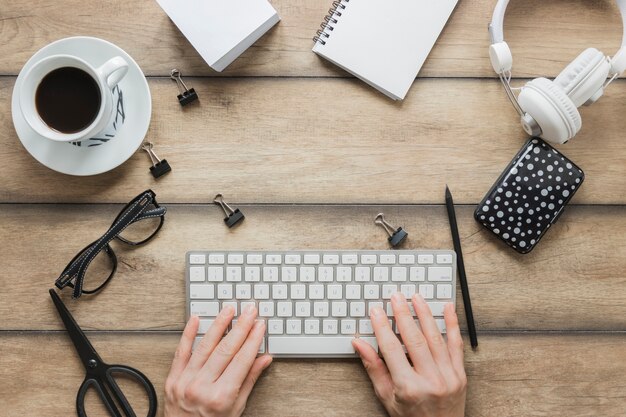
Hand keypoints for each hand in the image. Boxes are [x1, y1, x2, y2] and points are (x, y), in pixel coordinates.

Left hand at [164, 306, 271, 416]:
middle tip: (249, 311)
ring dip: (219, 325)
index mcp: (220, 398)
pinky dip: (188, 334)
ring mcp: (184, 382)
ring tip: (229, 310)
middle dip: (241, 327)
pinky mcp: (172, 379)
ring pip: (205, 346)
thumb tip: (264, 359)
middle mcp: (201, 388)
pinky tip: (196, 319)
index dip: (253, 340)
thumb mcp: (236, 409)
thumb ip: (248, 381)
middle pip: (226, 350)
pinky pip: (181, 352)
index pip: (242, 361)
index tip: (260, 326)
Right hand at [352, 293, 465, 416]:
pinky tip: (448, 308)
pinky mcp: (460, 375)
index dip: (382, 327)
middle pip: (414, 339)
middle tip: (395, 297)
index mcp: (409, 388)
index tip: (376, 311)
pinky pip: (456, 345)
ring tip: (416, 297)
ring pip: (435, 338)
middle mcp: (431, 381)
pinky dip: (453, 324)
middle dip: (403, 315)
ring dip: (425, 314)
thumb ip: (374, 369)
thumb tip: (359, 344)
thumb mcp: (387, 398)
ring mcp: (448, 377)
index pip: (391, 349)